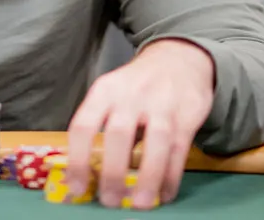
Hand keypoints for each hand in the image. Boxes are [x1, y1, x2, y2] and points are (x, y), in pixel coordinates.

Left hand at [67, 39, 215, 209]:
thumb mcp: (112, 93)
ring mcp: (161, 104)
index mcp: (105, 91)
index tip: (77, 187)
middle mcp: (131, 95)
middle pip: (118, 135)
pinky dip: (171, 176)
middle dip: (113, 172)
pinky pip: (178, 150)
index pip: (84, 124)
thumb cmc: (136, 85)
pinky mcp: (186, 116)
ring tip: (140, 204)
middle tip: (109, 201)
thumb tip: (89, 174)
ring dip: (147, 177)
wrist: (178, 58)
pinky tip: (164, 194)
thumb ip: (101, 126)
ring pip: (155, 143)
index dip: (78, 159)